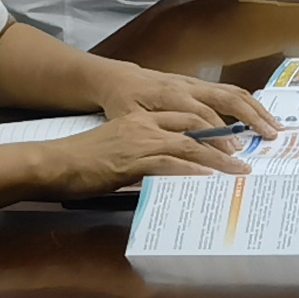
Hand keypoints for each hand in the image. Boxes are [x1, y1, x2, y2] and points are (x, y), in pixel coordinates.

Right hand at [35, 112, 250, 199]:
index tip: (234, 141)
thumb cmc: (83, 163)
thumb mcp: (120, 154)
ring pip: (188, 146)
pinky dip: (192, 171)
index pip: (186, 118)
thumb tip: (171, 176)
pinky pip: (170, 163)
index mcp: (141, 120)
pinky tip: (208, 179)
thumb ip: (146, 159)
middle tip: (245, 157)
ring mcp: (139, 141)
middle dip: (224, 141)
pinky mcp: (132, 160)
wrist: (53, 164)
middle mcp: (144, 126)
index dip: (212, 129)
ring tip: (238, 172)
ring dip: (217, 159)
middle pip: (195, 127)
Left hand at [98, 59, 278, 137]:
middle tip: (269, 136)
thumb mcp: (129, 122)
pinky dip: (250, 104)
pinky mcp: (202, 85)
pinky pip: (231, 91)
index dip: (219, 135)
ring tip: (274, 127)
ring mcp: (199, 84)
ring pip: (234, 93)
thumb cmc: (124, 104)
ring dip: (257, 109)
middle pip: (227, 98)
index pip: (202, 116)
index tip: (233, 153)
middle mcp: (190, 87)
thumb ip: (152, 136)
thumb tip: (172, 158)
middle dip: (251, 117)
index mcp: (171, 96)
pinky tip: (262, 117)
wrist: (120, 80)